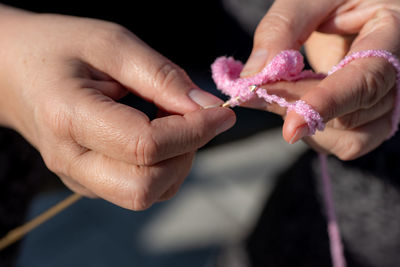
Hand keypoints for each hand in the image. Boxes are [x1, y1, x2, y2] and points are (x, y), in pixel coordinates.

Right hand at [0, 6, 235, 209]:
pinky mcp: (89, 183)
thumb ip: (161, 77)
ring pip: (147, 194)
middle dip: (185, 154)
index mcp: (68, 118)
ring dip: (176, 162)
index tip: (222, 113)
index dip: (193, 132)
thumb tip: (207, 108)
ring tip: (170, 121)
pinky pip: (139, 189)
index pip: (145, 146)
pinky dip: (163, 167)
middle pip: (146, 186)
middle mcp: (70, 160)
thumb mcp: (111, 44)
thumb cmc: (61, 49)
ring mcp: (77, 178)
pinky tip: (156, 134)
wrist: (15, 72)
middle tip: (190, 116)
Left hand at [241, 0, 399, 159]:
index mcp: (394, 32)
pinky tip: (298, 106)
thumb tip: (254, 77)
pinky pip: (347, 142)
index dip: (328, 102)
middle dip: (299, 108)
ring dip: (307, 125)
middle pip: (355, 113)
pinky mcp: (373, 116)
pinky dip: (315, 132)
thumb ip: (282, 29)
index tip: (291, 127)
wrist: (349, 8)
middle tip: (256, 93)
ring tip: (281, 94)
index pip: (369, 77)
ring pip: (352, 138)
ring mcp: (389, 100)